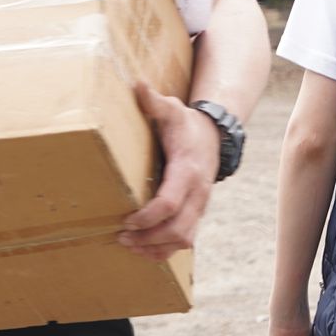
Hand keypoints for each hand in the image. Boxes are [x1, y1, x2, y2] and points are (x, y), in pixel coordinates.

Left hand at [117, 81, 220, 259]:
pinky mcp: (196, 214)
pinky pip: (185, 240)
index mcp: (187, 171)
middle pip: (177, 229)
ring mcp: (200, 206)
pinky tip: (144, 250)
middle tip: (121, 236)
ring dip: (156, 248)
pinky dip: (166, 250)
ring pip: (183, 240)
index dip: (148, 217)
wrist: (214, 135)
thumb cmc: (186, 124)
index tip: (126, 220)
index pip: (170, 203)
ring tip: (129, 245)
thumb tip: (137, 84)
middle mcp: (197, 193)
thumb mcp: (171, 109)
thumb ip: (153, 101)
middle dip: (148, 238)